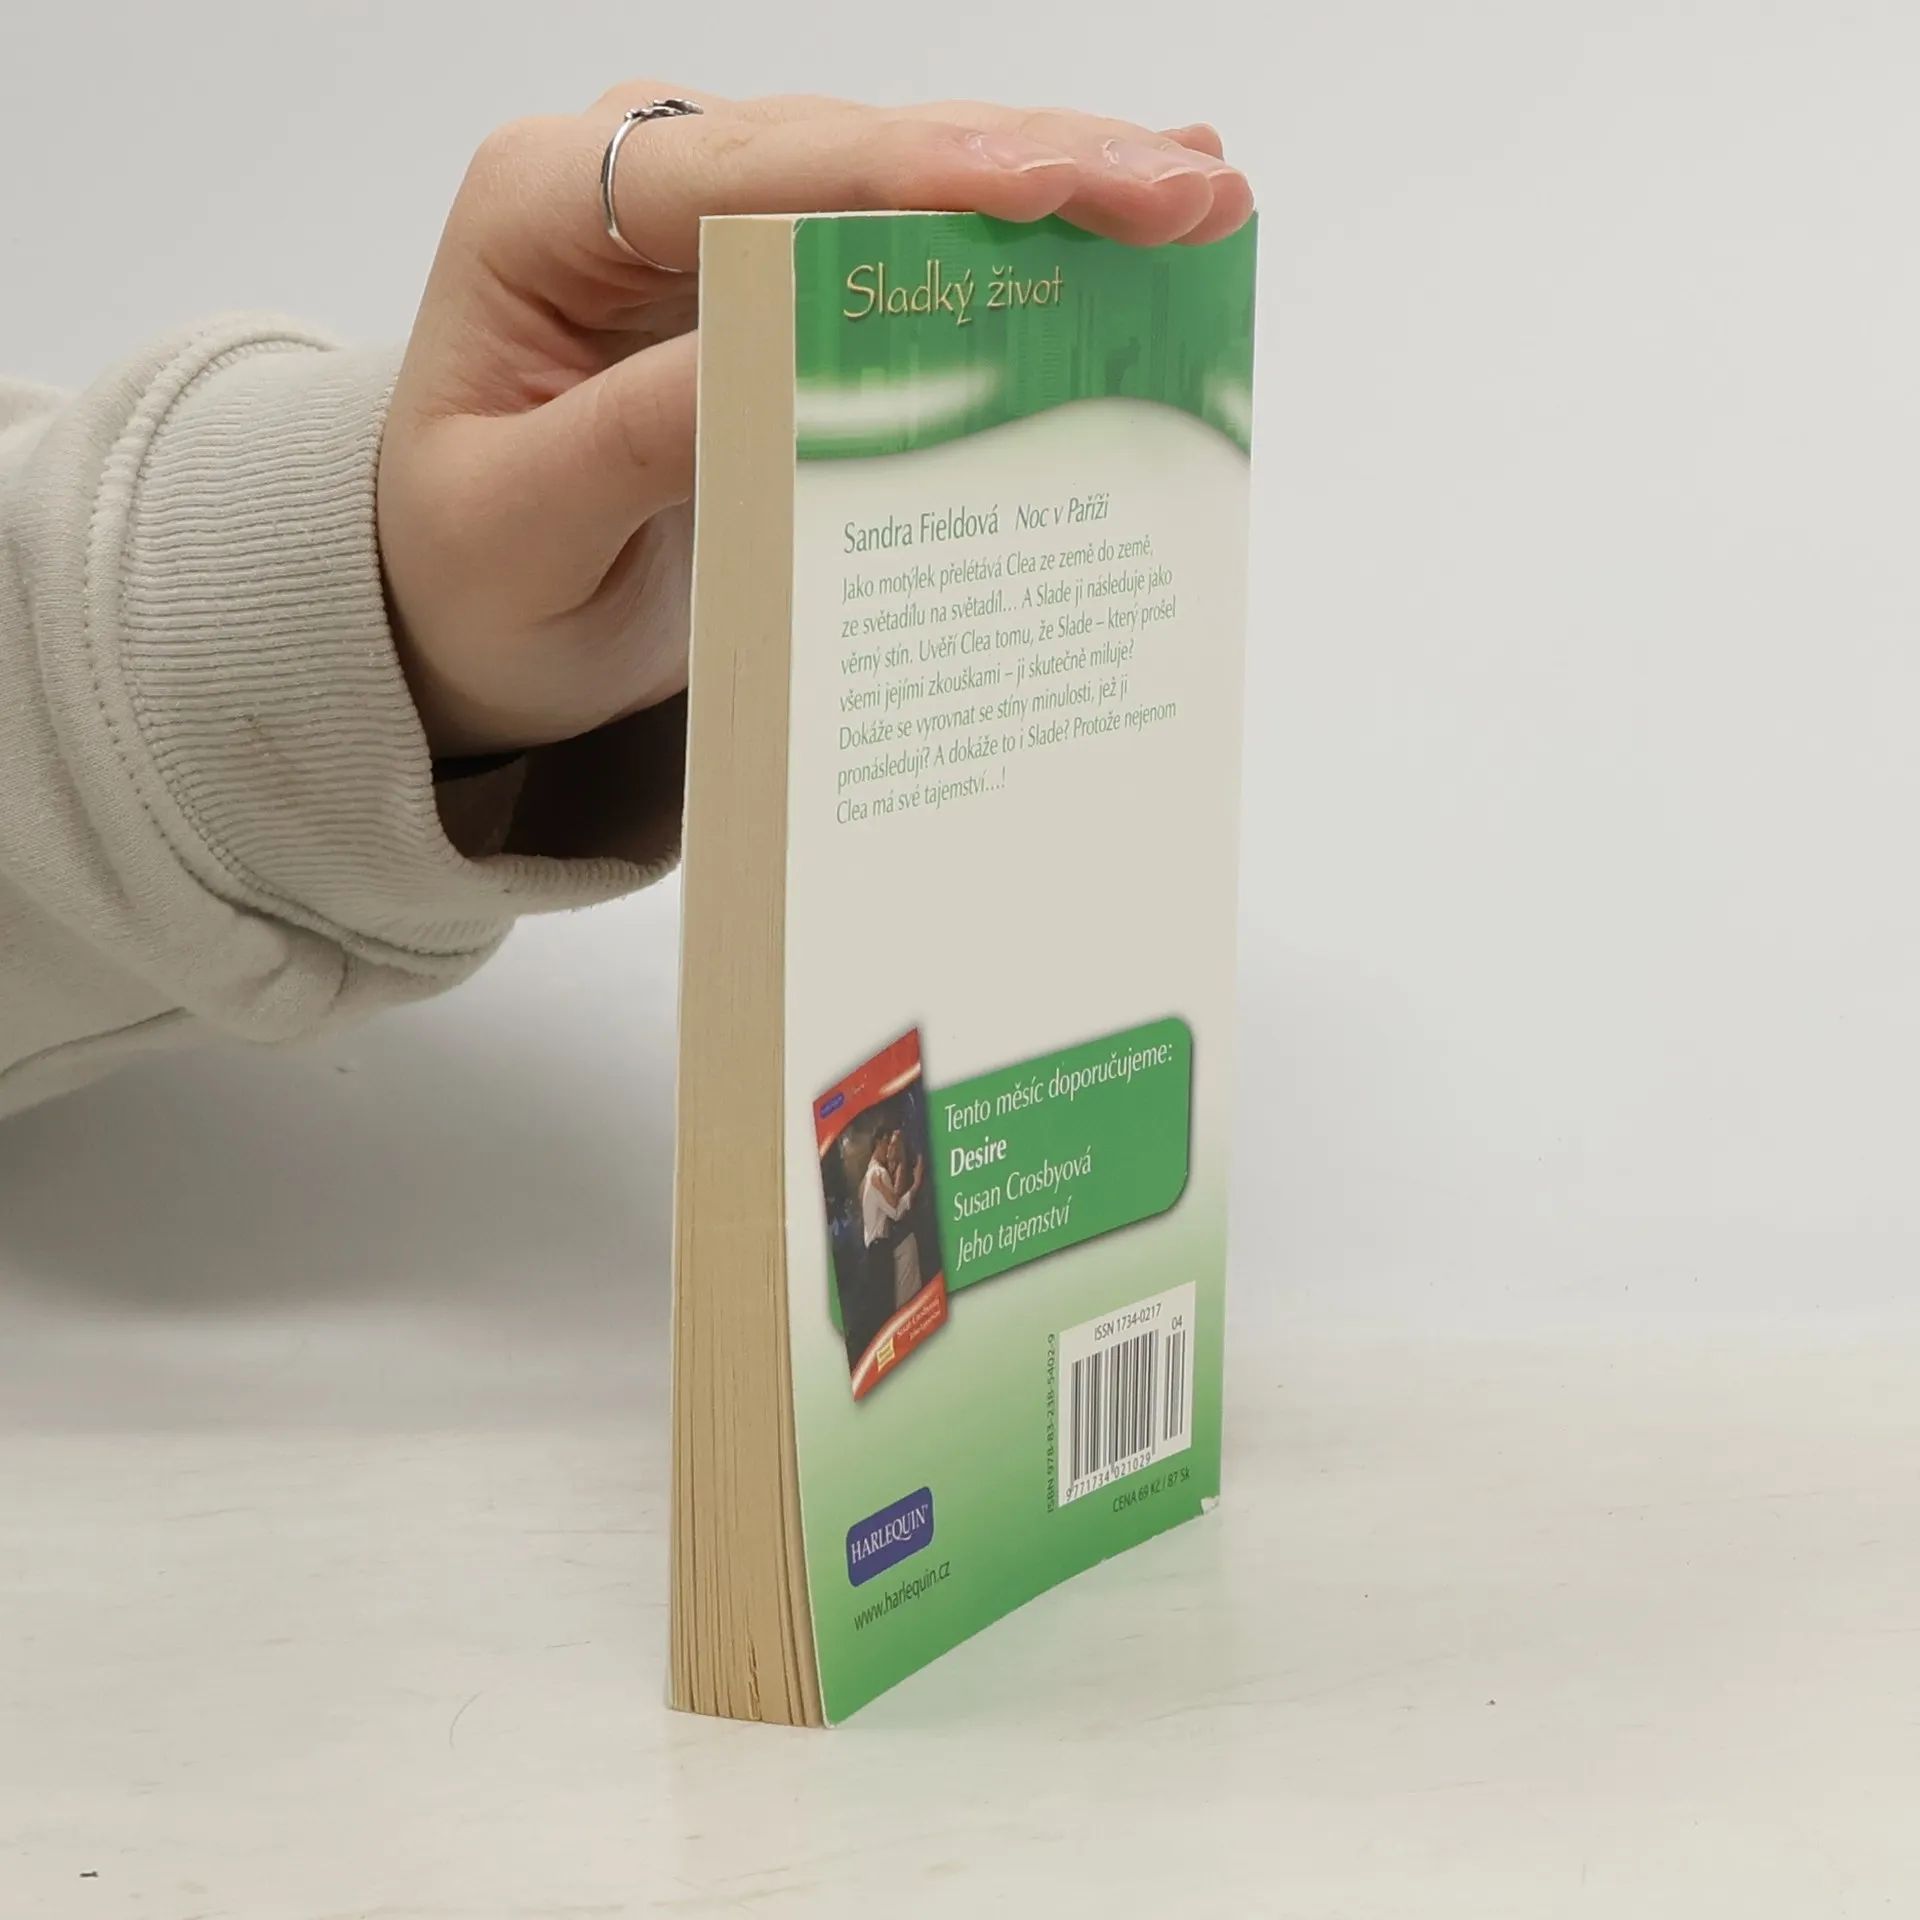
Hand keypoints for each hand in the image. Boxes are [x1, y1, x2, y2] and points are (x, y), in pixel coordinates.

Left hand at [376, 88, 1252, 757]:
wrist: (461, 607)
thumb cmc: (467, 570)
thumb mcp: (524, 522)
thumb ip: (639, 436)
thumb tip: (788, 368)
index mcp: (550, 208)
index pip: (756, 172)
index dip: (915, 175)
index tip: (1054, 186)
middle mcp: (643, 181)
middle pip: (859, 153)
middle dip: (1035, 169)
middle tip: (1191, 192)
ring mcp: (720, 218)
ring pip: (909, 180)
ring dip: (1060, 187)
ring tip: (1201, 191)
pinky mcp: (777, 276)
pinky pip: (909, 243)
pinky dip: (1024, 236)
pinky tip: (1124, 202)